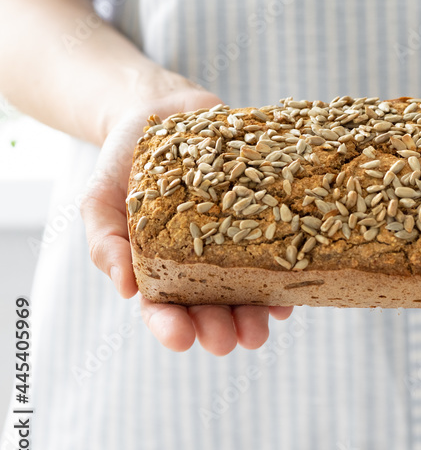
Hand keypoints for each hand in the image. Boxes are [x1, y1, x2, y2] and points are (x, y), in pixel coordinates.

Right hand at [80, 81, 292, 353]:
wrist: (164, 108)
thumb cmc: (125, 159)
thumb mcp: (100, 198)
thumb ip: (105, 242)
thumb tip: (125, 288)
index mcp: (159, 267)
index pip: (163, 309)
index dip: (171, 328)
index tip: (181, 339)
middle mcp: (201, 261)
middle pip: (212, 306)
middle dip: (221, 329)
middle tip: (228, 340)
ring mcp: (235, 238)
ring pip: (250, 285)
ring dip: (258, 312)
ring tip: (262, 327)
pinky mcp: (265, 210)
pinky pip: (280, 245)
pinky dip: (287, 269)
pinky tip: (291, 284)